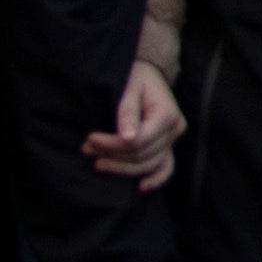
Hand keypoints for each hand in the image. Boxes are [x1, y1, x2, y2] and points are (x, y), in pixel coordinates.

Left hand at [87, 60, 186, 190]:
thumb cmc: (136, 78)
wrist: (147, 74)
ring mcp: (173, 140)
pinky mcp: (168, 145)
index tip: (90, 138)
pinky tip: (141, 187)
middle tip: (86, 147)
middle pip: (141, 155)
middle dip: (111, 155)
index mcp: (167, 115)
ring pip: (148, 164)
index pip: (138, 141)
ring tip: (97, 161)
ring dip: (121, 167)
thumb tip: (127, 138)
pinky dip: (156, 179)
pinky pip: (166, 167)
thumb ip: (127, 112)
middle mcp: (175, 129)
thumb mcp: (129, 88)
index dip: (112, 145)